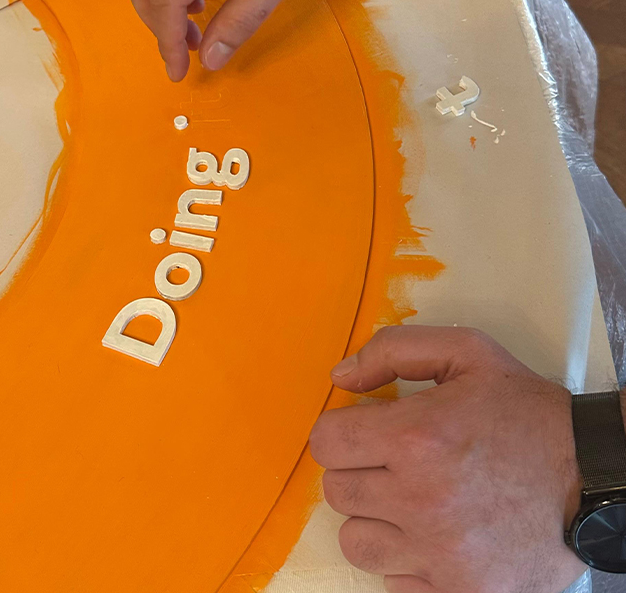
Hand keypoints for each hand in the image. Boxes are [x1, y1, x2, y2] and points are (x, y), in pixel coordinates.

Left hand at [309, 326, 586, 592]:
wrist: (592, 477)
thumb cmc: (526, 413)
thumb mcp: (467, 353)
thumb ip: (394, 351)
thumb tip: (341, 377)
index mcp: (417, 438)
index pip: (326, 442)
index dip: (342, 430)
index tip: (366, 429)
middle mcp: (421, 501)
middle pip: (336, 491)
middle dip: (357, 469)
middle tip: (393, 460)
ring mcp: (440, 555)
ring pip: (356, 541)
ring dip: (374, 518)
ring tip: (411, 499)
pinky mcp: (458, 592)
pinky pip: (392, 579)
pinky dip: (404, 557)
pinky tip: (432, 532)